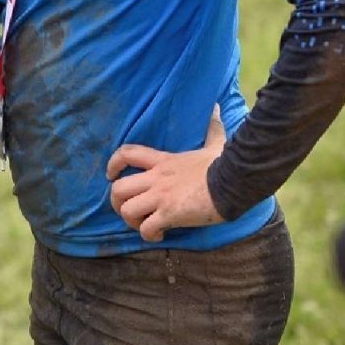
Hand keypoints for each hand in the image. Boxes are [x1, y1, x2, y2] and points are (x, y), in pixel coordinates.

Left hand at [106, 106, 227, 241]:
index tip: (111, 175)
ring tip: (144, 225)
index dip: (113, 164)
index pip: (127, 153)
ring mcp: (161, 196)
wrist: (233, 181)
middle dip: (117, 203)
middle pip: (118, 189)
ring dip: (132, 221)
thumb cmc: (224, 164)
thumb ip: (212, 128)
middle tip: (129, 210)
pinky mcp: (169, 214)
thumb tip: (217, 108)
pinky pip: (146, 228)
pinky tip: (159, 236)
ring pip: (127, 210)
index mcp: (163, 161)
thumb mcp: (214, 143)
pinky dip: (148, 235)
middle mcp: (156, 178)